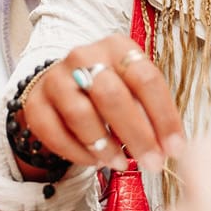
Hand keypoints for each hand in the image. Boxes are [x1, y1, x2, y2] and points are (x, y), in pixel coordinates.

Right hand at [18, 36, 183, 175]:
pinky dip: (78, 154)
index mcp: (117, 47)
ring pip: (81, 115)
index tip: (175, 148)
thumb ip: (151, 112)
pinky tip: (95, 161)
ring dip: (105, 146)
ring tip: (120, 164)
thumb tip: (171, 148)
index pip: (146, 79)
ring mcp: (55, 78)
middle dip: (137, 136)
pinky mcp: (35, 103)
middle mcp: (84, 56)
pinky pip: (55, 134)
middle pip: (112, 96)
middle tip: (152, 163)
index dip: (164, 117)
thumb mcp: (133, 88)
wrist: (62, 86)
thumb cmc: (109, 89)